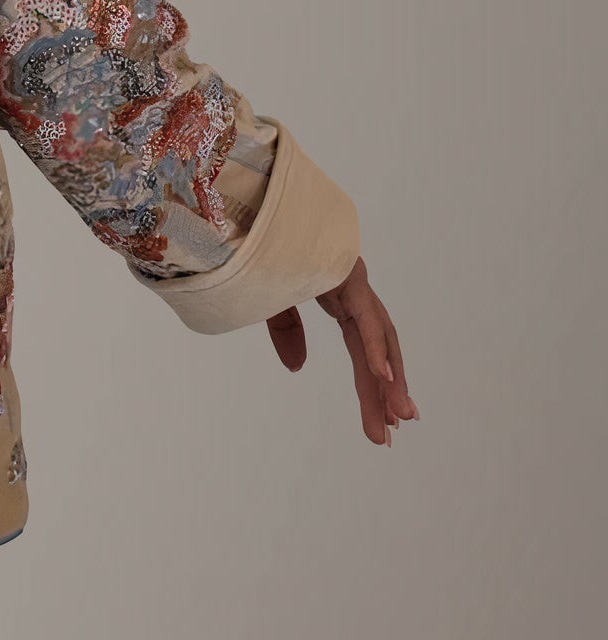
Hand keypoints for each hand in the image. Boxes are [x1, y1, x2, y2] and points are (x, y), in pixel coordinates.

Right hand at [268, 256, 417, 445]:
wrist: (241, 209)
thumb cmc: (252, 246)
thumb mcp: (267, 301)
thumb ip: (287, 332)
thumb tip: (298, 369)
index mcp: (335, 294)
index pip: (361, 347)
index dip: (372, 384)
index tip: (382, 422)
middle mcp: (351, 288)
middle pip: (376, 349)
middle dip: (385, 391)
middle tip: (394, 431)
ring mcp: (350, 278)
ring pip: (380, 337)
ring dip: (389, 379)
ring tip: (398, 417)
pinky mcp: (344, 273)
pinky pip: (364, 317)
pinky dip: (375, 347)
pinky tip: (385, 377)